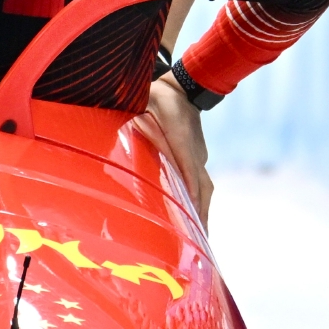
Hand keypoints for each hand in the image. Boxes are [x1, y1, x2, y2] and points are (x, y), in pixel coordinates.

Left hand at [147, 76, 213, 226]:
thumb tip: (124, 118)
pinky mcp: (197, 160)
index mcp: (181, 135)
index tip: (191, 212)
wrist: (185, 87)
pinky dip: (199, 205)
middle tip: (198, 241)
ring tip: (200, 241)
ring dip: (202, 213)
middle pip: (201, 186)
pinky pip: (201, 186)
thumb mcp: (144, 98)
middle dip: (200, 213)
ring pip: (204, 189)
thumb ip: (136, 108)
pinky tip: (194, 223)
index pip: (187, 165)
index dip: (189, 189)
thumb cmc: (159, 94)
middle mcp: (194, 151)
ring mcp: (198, 157)